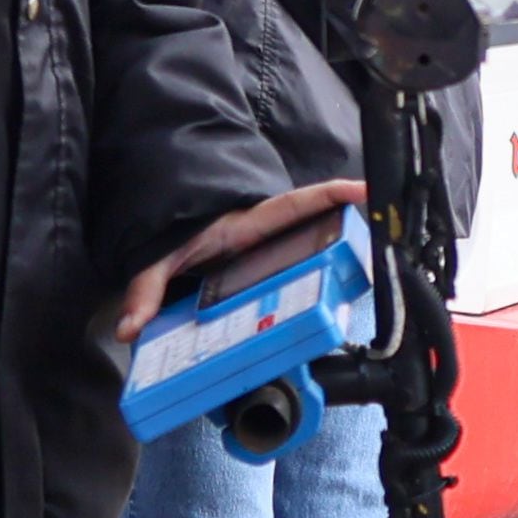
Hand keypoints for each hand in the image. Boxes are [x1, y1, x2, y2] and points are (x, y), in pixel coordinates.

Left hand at [116, 180, 367, 339]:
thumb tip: (132, 326)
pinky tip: (339, 297)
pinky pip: (302, 268)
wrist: (167, 222)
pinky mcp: (270, 267)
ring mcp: (273, 250)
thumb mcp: (159, 257)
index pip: (299, 203)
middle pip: (320, 226)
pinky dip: (322, 277)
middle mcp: (268, 236)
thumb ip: (145, 289)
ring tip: (373, 272)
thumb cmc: (173, 233)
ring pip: (315, 248)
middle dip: (352, 229)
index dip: (334, 195)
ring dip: (342, 256)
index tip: (366, 191)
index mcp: (249, 224)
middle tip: (386, 240)